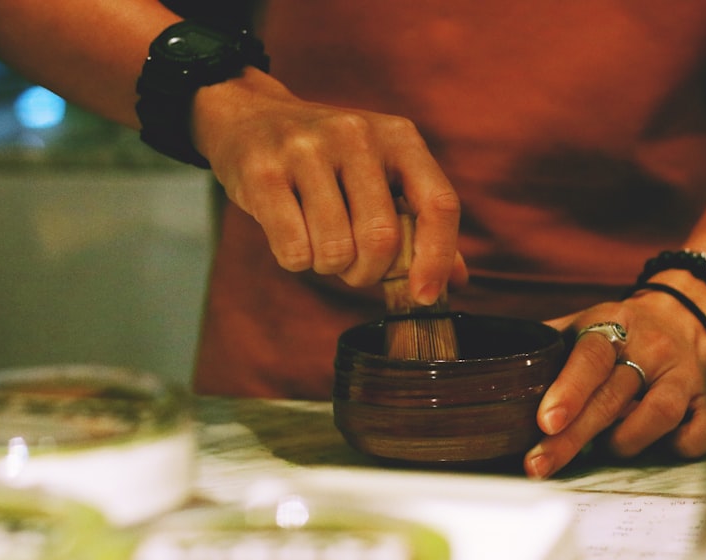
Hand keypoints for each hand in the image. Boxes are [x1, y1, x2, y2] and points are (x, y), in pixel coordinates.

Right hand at [191, 67, 467, 302]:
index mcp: (400, 137)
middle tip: (354, 268)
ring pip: (335, 251)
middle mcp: (357, 134)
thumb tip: (455, 281)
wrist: (250, 117)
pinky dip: (297, 261)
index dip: (437, 258)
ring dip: (330, 268)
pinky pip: (294, 250)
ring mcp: (307, 149)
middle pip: (382, 239)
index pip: (438, 204)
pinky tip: (293, 237)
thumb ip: (419, 224)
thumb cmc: (329, 161)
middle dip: (368, 272)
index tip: (424, 296)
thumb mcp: (382, 175)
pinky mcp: (263, 171)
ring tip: (321, 246)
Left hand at [524, 288, 705, 477]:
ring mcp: (682, 375)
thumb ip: (546, 345)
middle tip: (540, 464)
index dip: (568, 390)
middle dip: (573, 438)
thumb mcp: (582, 324)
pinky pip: (697, 433)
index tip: (545, 422)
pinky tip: (655, 446)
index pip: (589, 357)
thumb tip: (495, 366)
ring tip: (605, 448)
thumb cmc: (620, 331)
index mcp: (612, 326)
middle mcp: (650, 349)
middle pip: (611, 397)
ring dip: (624, 441)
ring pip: (657, 415)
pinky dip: (675, 447)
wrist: (682, 317)